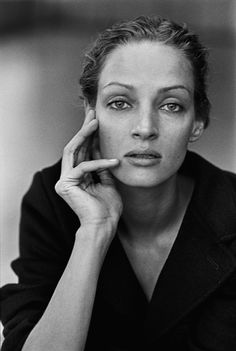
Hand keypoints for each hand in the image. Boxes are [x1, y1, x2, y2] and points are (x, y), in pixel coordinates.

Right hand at [55, 110, 122, 237]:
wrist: (104, 226)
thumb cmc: (107, 208)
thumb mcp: (108, 181)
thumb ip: (102, 166)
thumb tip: (103, 149)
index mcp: (78, 176)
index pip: (82, 151)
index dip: (89, 135)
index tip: (97, 119)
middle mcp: (68, 176)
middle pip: (75, 147)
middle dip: (84, 129)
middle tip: (92, 112)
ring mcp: (65, 180)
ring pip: (73, 150)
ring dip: (84, 135)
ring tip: (95, 121)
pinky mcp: (66, 185)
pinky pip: (83, 167)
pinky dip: (99, 163)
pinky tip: (113, 161)